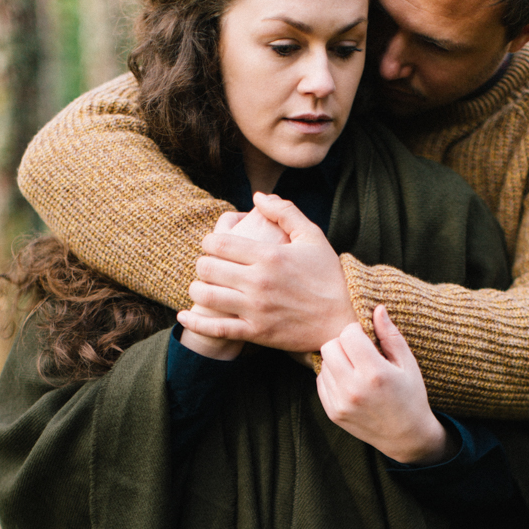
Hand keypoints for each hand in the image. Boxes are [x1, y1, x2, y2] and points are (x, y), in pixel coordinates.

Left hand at [180, 192, 356, 350]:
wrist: (343, 319)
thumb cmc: (328, 276)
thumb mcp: (312, 236)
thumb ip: (284, 211)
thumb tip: (257, 196)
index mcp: (269, 255)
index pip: (218, 242)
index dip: (209, 242)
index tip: (214, 246)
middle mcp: (258, 282)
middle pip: (206, 267)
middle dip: (203, 264)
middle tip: (209, 266)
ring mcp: (255, 309)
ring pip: (206, 295)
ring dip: (198, 289)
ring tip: (204, 286)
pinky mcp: (256, 332)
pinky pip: (216, 328)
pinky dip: (195, 322)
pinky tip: (184, 316)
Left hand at [317, 305, 458, 464]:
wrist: (406, 436)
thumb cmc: (411, 395)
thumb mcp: (408, 364)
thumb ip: (390, 335)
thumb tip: (377, 308)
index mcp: (375, 373)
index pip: (348, 334)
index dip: (358, 331)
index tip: (368, 339)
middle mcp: (353, 389)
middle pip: (329, 346)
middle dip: (343, 344)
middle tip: (359, 352)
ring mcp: (340, 403)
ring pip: (323, 363)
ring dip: (337, 361)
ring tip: (356, 369)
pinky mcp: (332, 412)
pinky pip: (320, 381)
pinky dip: (332, 377)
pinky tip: (350, 382)